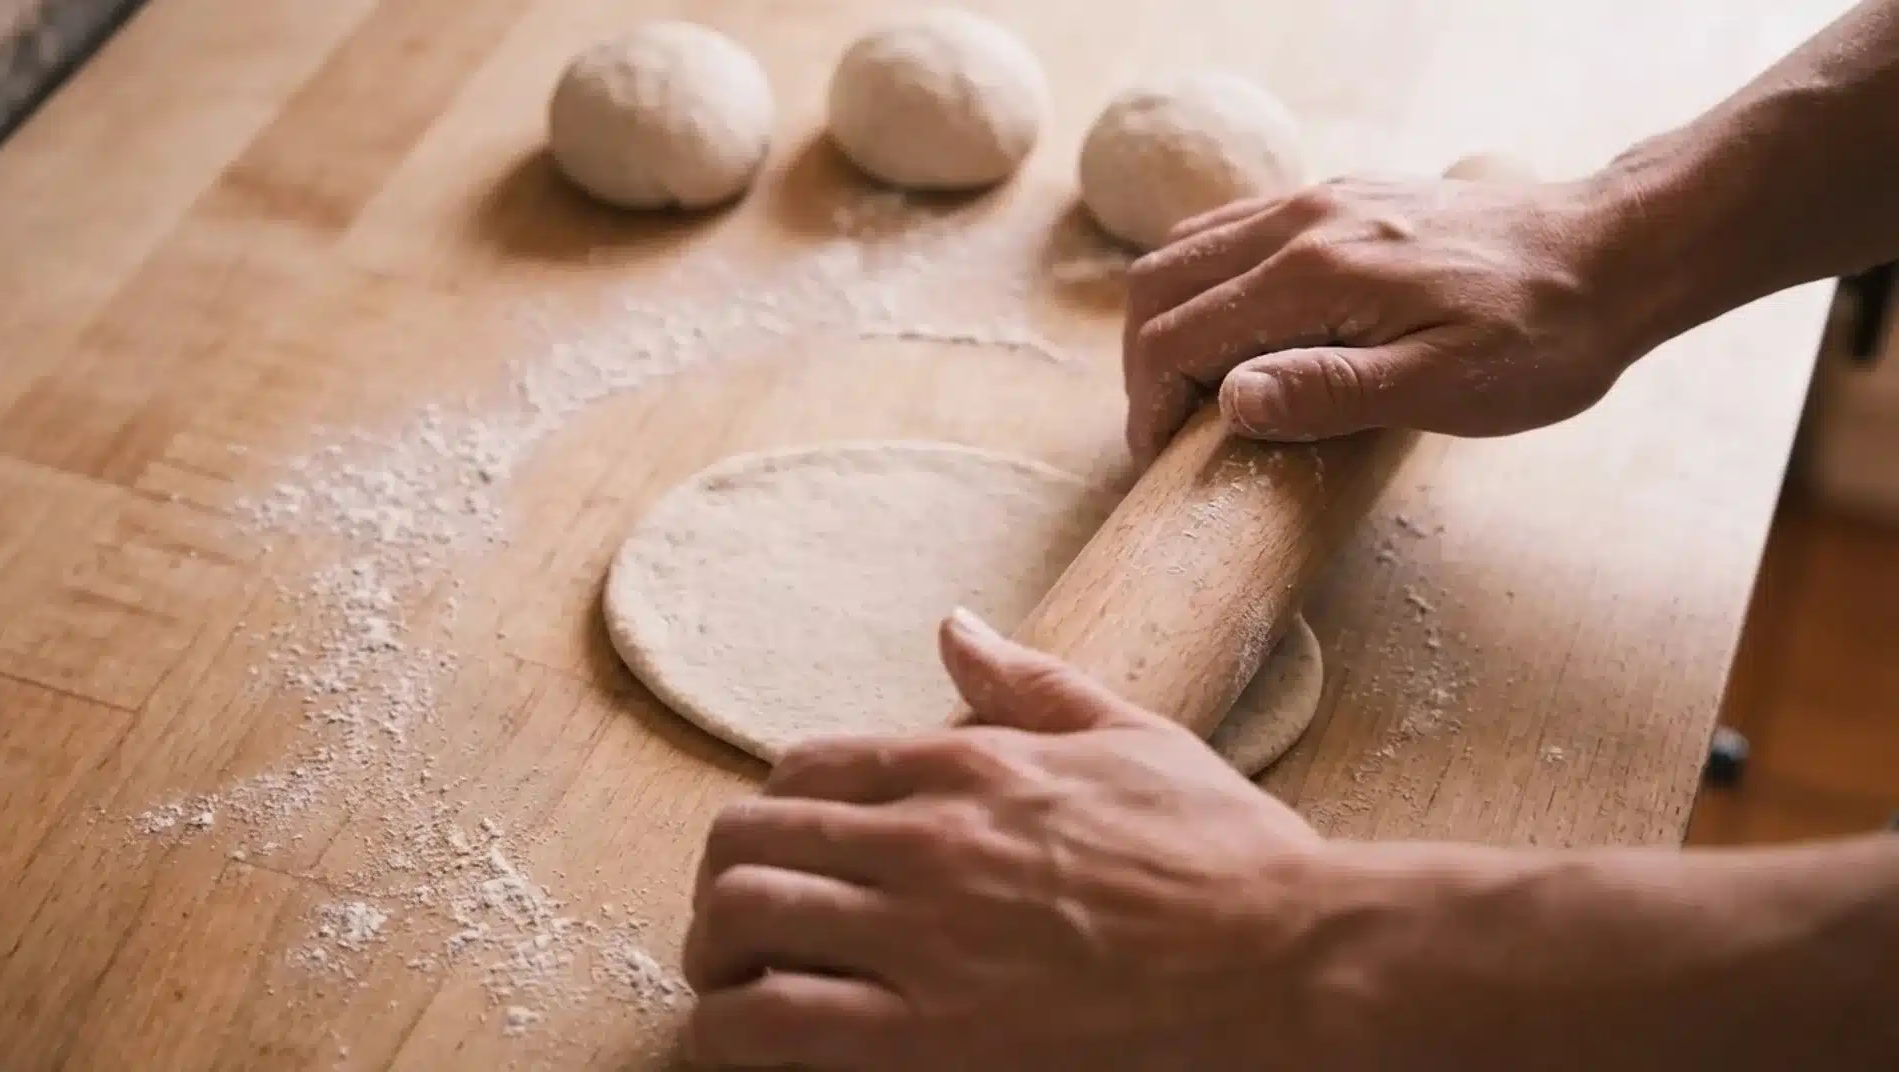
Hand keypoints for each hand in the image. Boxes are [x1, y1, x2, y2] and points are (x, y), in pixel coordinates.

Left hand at [681, 609, 1337, 1069]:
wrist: (1289, 958)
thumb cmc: (1223, 851)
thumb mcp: (1131, 734)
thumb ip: (1027, 683)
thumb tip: (953, 627)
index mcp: (968, 764)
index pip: (804, 767)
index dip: (770, 810)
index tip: (782, 850)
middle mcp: (925, 839)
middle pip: (746, 841)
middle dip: (721, 881)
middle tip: (736, 925)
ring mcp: (921, 939)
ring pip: (740, 922)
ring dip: (711, 956)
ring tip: (727, 986)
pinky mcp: (929, 1041)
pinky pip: (773, 1028)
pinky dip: (728, 1034)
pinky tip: (741, 1043)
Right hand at [1122, 172, 1647, 462]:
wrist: (1616, 253)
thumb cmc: (1541, 337)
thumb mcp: (1446, 390)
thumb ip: (1331, 392)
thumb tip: (1229, 402)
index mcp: (1316, 274)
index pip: (1177, 334)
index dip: (1150, 403)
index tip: (1164, 458)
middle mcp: (1302, 223)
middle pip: (1160, 281)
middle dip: (1142, 362)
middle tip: (1166, 430)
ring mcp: (1318, 202)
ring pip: (1189, 248)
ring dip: (1169, 319)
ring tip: (1196, 388)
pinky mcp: (1340, 199)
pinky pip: (1234, 230)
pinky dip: (1208, 284)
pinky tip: (1244, 333)